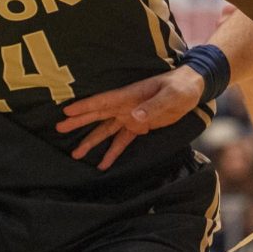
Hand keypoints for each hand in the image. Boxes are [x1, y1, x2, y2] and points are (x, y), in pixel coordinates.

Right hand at [56, 66, 204, 169]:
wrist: (193, 88)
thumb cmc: (181, 87)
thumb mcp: (171, 96)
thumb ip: (154, 106)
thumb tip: (134, 117)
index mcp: (130, 96)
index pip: (103, 102)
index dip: (85, 107)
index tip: (67, 112)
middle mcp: (126, 106)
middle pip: (98, 115)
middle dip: (79, 122)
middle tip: (59, 128)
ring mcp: (131, 116)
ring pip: (106, 130)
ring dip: (91, 141)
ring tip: (76, 154)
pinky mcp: (139, 126)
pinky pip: (122, 141)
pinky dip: (113, 152)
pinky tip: (103, 164)